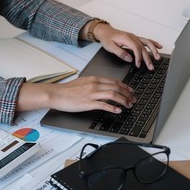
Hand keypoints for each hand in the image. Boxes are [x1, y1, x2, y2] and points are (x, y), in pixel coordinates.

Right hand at [16, 76, 136, 113]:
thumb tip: (104, 87)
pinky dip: (113, 107)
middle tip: (133, 99)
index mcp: (94, 79)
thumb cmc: (68, 90)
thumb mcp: (83, 82)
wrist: (56, 94)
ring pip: (113, 95)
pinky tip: (118, 110)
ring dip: (123, 100)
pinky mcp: (88, 103)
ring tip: (129, 105)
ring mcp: (92, 94)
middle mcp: (95, 85)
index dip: (125, 86)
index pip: (114, 81)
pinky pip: (104, 105)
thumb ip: (95, 84)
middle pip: (116, 87)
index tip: (131, 91)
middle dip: (127, 94)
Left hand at [93, 23, 162, 69]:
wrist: (105, 31)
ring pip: (147, 43)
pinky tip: (159, 46)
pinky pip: (146, 40)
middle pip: (143, 48)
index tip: (138, 65)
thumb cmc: (107, 38)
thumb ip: (120, 53)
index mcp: (127, 38)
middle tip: (151, 67)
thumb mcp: (110, 47)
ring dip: (154, 50)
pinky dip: (153, 43)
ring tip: (158, 57)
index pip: (136, 48)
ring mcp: (135, 37)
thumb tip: (129, 59)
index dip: (139, 57)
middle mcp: (132, 37)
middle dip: (148, 58)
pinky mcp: (136, 38)